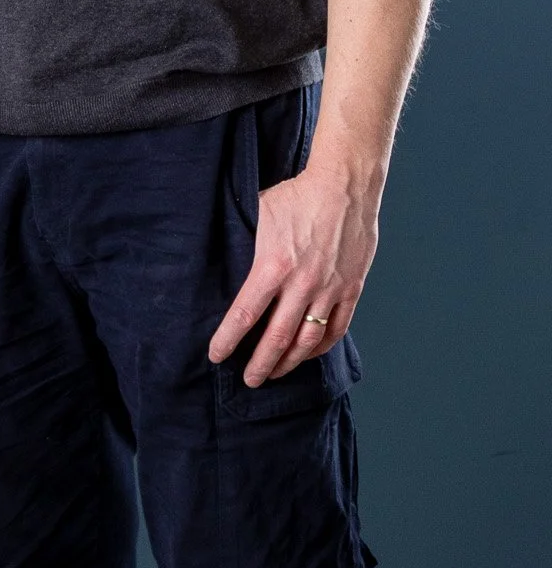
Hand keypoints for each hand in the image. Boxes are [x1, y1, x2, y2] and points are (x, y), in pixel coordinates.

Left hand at [208, 158, 380, 386]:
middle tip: (248, 380)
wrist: (345, 186)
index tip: (216, 355)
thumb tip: (224, 259)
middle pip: (277, 337)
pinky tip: (306, 354)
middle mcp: (302, 284)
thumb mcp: (258, 214)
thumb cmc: (296, 196)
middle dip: (260, 363)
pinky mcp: (351, 289)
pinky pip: (336, 328)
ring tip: (275, 373)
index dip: (229, 339)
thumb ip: (244, 242)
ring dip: (289, 361)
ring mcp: (330, 289)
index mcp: (273, 265)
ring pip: (307, 339)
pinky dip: (320, 347)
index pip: (245, 313)